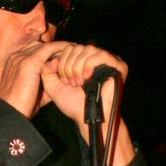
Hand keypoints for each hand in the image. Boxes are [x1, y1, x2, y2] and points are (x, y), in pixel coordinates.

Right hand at [0, 39, 75, 118]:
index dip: (47, 53)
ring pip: (44, 46)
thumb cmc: (21, 107)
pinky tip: (70, 48)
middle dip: (53, 48)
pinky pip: (48, 49)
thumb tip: (60, 80)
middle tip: (70, 50)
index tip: (60, 55)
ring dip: (59, 46)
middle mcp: (16, 57)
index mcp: (13, 64)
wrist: (10, 112)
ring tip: (73, 48)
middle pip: (38, 45)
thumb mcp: (33, 93)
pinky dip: (60, 47)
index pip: (32, 51)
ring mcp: (21, 58)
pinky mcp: (29, 62)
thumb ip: (45, 83)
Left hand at [41, 43, 135, 165]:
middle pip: (77, 47)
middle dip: (69, 66)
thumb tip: (53, 57)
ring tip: (79, 83)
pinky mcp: (118, 65)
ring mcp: (109, 60)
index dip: (62, 62)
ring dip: (78, 67)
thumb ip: (46, 70)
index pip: (69, 48)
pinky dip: (89, 65)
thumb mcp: (53, 86)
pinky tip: (87, 78)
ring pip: (87, 49)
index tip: (64, 80)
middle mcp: (96, 57)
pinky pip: (100, 54)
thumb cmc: (73, 103)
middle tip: (71, 83)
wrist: (88, 117)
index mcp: (83, 60)